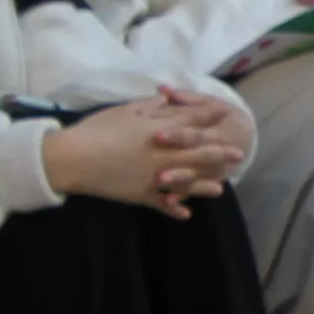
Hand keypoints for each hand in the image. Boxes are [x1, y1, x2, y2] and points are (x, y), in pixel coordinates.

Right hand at [48, 91, 244, 217]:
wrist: (74, 158)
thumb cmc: (97, 129)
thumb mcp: (125, 110)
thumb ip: (151, 106)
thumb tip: (167, 99)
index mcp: (159, 131)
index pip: (190, 122)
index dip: (210, 118)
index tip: (227, 115)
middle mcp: (163, 155)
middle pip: (198, 153)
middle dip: (219, 153)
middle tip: (239, 155)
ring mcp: (154, 176)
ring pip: (186, 181)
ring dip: (205, 186)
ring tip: (221, 189)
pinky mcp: (141, 194)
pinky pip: (161, 203)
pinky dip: (173, 208)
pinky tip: (186, 214)